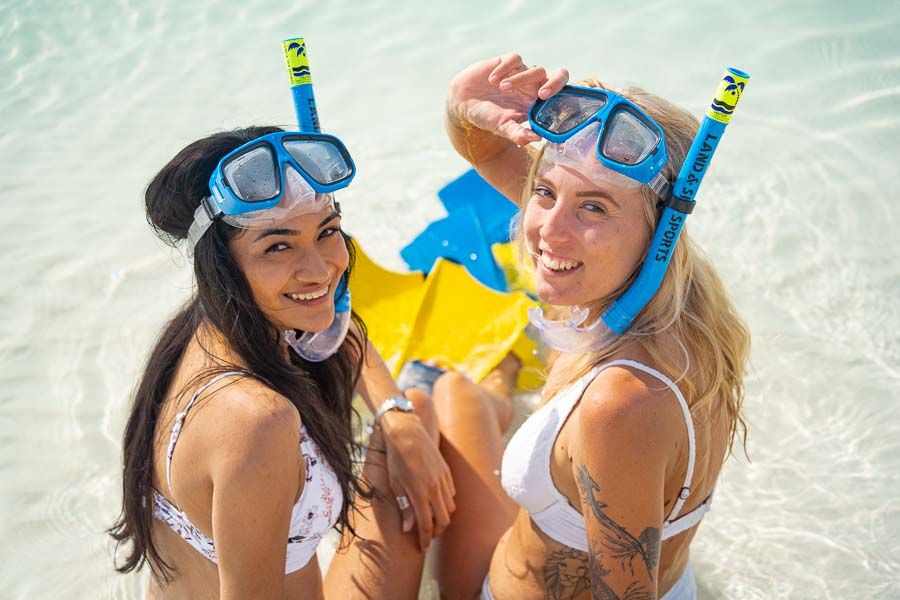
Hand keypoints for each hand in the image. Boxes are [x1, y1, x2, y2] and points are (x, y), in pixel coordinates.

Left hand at [380, 409, 455, 550]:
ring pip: (450, 507)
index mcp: (419, 493)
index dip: (425, 540)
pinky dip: (446, 502)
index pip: (426, 525)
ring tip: (431, 519)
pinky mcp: (446, 471)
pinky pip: (452, 493)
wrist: (406, 431)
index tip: (422, 547)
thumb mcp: (395, 484)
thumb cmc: (395, 458)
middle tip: (427, 535)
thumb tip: (408, 529)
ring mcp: (443, 479)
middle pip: (443, 520)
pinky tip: (436, 502)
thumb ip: (404, 507)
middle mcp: (434, 488)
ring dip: (443, 517)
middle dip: (437, 532)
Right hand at [447, 53, 568, 145]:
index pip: (561, 94)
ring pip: (535, 69)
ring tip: (502, 88)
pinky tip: (492, 80)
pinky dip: (505, 68)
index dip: (560, 95)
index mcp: (537, 103)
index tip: (545, 99)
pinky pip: (514, 59)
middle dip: (555, 82)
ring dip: (520, 79)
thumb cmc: (487, 117)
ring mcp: (522, 73)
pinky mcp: (507, 62)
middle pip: (558, 75)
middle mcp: (534, 86)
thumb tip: (536, 138)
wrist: (463, 103)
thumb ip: (518, 134)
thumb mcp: (502, 128)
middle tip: (542, 94)